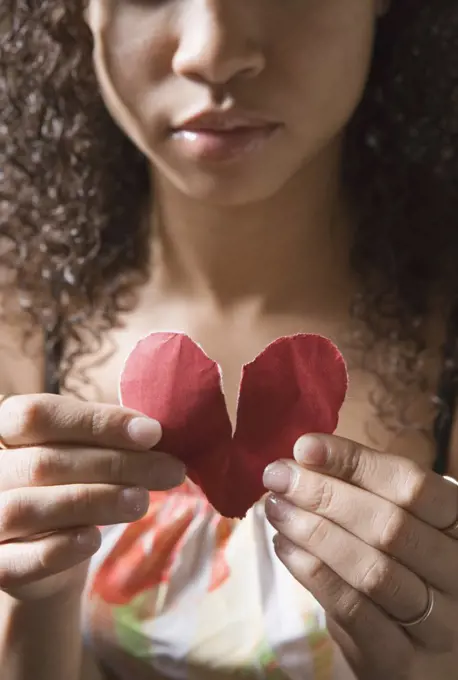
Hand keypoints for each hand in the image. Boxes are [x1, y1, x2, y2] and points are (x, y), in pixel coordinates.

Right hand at [0, 394, 184, 600]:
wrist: (44, 548)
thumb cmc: (69, 481)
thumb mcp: (84, 449)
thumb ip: (106, 436)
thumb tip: (152, 432)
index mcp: (1, 427)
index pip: (38, 414)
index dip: (97, 422)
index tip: (152, 433)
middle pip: (44, 463)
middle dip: (115, 465)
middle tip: (170, 471)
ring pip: (28, 508)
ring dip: (94, 503)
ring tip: (142, 501)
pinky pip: (16, 559)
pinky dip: (58, 548)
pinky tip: (94, 539)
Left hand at [263, 435, 457, 679]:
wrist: (412, 654)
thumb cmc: (400, 571)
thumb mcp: (394, 526)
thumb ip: (361, 491)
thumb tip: (303, 456)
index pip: (413, 484)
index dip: (356, 462)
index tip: (304, 448)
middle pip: (390, 526)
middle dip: (324, 495)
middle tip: (276, 477)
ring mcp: (439, 623)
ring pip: (373, 570)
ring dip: (314, 533)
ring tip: (276, 509)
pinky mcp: (402, 661)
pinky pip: (354, 610)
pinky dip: (314, 574)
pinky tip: (284, 547)